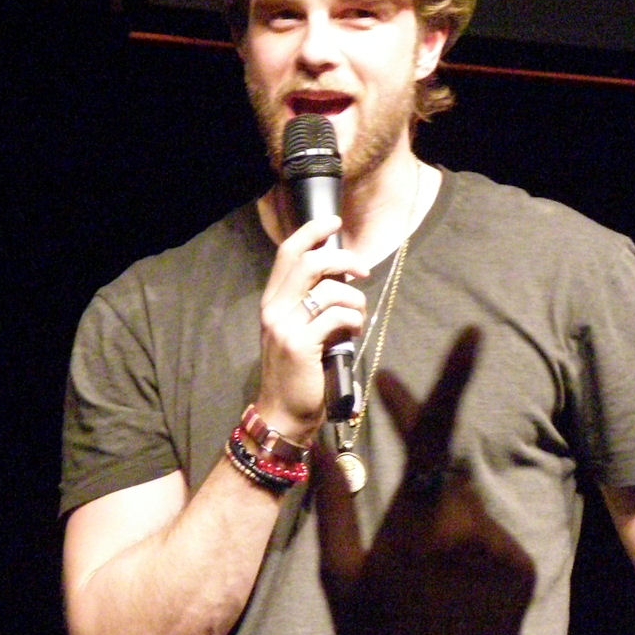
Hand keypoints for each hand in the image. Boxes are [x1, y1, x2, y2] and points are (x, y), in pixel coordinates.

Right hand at [256, 215, 370, 441]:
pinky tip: (354, 332)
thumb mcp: (297, 332)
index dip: (312, 231)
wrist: (284, 412)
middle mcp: (274, 309)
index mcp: (272, 301)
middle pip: (310, 262)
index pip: (288, 253)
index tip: (334, 221)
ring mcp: (285, 326)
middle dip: (343, 259)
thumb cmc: (298, 373)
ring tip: (358, 316)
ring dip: (355, 300)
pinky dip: (354, 320)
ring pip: (330, 290)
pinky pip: (337, 316)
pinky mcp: (301, 345)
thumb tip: (341, 276)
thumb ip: (310, 304)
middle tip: (362, 270)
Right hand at [314, 327, 535, 634]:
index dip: (454, 378)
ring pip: (470, 505)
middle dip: (424, 464)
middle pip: (448, 471)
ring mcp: (502, 549)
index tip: (474, 336)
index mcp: (419, 519)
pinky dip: (468, 546)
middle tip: (396, 472)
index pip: (438, 431)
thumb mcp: (339, 577)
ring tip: (416, 573)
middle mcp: (469, 524)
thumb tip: (320, 448)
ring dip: (444, 515)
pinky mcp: (523, 571)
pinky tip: (445, 590)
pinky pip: (492, 538)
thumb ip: (334, 504)